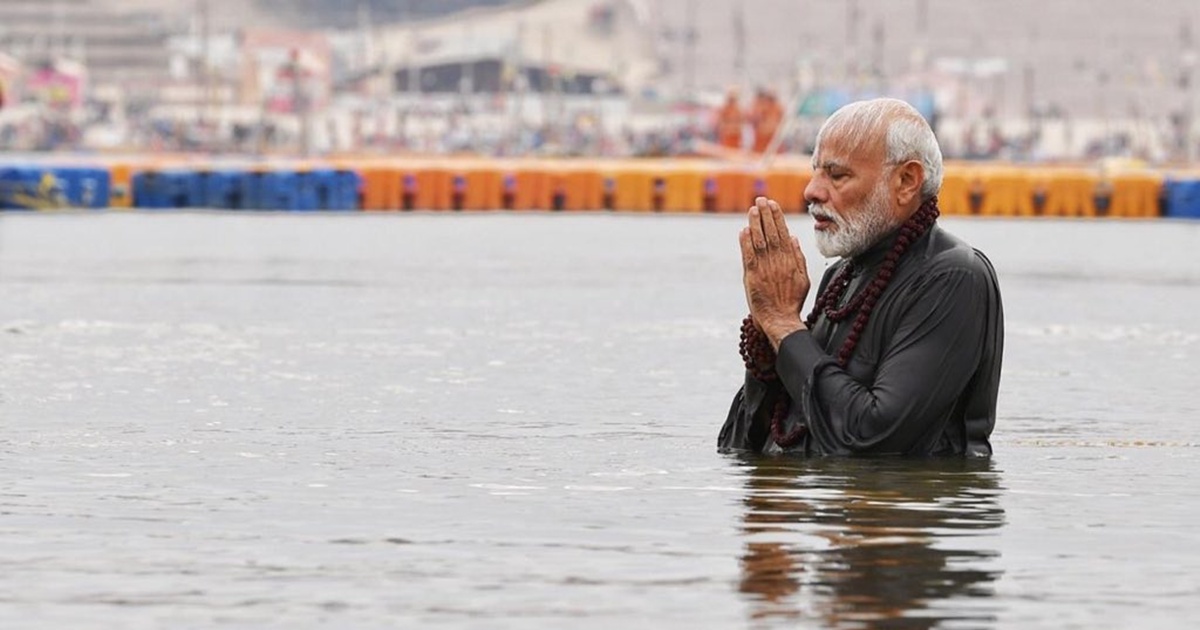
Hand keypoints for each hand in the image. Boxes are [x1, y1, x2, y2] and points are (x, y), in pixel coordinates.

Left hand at [739, 196, 810, 348]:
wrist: (781, 319)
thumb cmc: (792, 300)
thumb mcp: (803, 278)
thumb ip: (798, 257)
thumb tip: (793, 237)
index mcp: (790, 260)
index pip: (782, 233)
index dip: (776, 217)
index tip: (772, 204)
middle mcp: (778, 261)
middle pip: (771, 233)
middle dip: (765, 214)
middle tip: (760, 199)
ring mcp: (765, 268)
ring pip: (759, 240)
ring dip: (755, 223)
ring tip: (752, 209)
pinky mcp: (753, 276)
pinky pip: (748, 255)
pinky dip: (745, 242)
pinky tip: (743, 230)